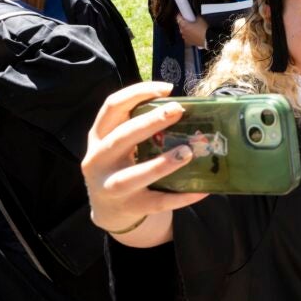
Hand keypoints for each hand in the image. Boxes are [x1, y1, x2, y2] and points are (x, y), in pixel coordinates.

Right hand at [82, 82, 206, 238]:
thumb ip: (140, 126)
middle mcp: (98, 160)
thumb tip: (183, 108)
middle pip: (121, 137)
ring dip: (161, 164)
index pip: (112, 107)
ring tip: (188, 151)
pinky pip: (158, 202)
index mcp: (98, 136)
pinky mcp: (130, 208)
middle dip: (149, 122)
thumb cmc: (122, 165)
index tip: (167, 88)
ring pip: (134, 176)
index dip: (138, 93)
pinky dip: (180, 196)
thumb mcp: (120, 144)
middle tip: (178, 110)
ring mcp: (111, 187)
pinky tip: (202, 189)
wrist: (109, 211)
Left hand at [176, 15, 208, 47]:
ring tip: (192, 28)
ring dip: (186, 29)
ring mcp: (185, 38)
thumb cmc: (204, 29)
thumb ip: (195, 17)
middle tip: (188, 20)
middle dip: (183, 22)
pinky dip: (189, 35)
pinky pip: (187, 37)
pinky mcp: (189, 42)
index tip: (182, 14)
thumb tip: (194, 17)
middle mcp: (183, 32)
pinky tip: (194, 34)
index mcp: (184, 25)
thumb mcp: (200, 19)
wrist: (209, 39)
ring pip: (183, 32)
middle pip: (180, 25)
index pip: (178, 18)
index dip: (180, 15)